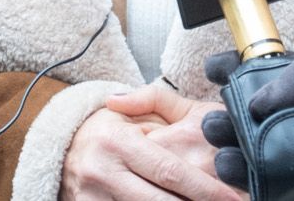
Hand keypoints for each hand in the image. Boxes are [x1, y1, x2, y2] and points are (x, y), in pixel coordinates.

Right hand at [61, 100, 238, 200]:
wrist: (60, 149)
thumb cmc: (106, 130)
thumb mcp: (129, 110)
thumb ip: (157, 102)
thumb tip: (194, 117)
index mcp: (119, 142)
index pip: (170, 172)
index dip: (205, 189)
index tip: (233, 198)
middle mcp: (104, 172)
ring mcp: (94, 198)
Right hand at [200, 37, 293, 200]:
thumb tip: (254, 104)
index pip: (261, 81)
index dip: (233, 75)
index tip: (212, 70)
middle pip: (254, 124)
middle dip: (227, 121)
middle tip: (216, 121)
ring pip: (265, 161)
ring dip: (239, 157)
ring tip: (227, 152)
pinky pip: (291, 193)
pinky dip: (266, 190)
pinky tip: (247, 182)